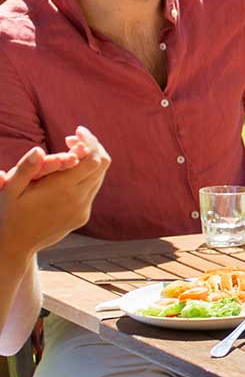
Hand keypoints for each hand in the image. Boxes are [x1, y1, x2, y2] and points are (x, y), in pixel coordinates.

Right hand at [0, 127, 110, 253]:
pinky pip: (92, 190)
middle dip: (92, 147)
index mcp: (61, 189)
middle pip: (102, 165)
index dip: (90, 141)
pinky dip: (87, 176)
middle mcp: (78, 199)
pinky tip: (69, 172)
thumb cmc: (9, 213)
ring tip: (70, 151)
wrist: (15, 245)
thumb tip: (39, 150)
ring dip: (89, 161)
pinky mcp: (82, 216)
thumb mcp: (10, 190)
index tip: (76, 131)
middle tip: (72, 138)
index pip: (93, 159)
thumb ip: (25, 169)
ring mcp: (82, 209)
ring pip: (99, 177)